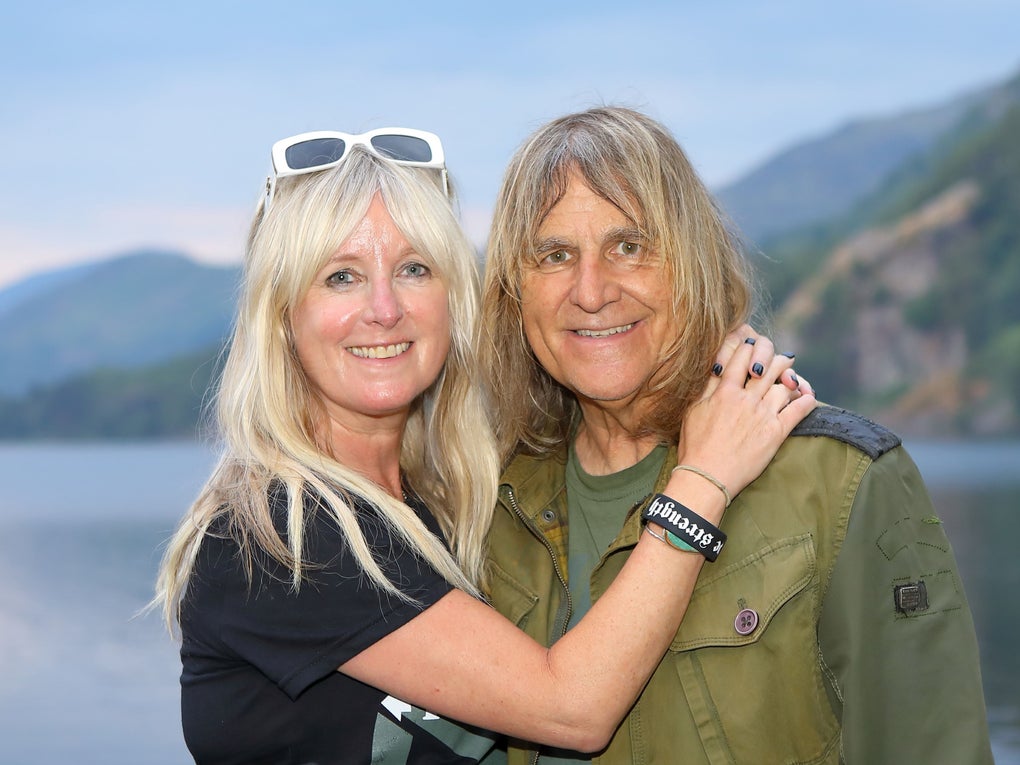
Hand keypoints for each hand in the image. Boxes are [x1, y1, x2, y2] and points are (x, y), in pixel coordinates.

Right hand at [678, 332, 816, 499]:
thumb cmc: (695, 446)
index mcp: (724, 392)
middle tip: (779, 358)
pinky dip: (806, 398)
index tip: (753, 345)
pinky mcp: (776, 433)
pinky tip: (806, 394)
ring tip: (791, 377)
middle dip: (775, 357)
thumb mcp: (694, 411)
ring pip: (785, 384)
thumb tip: (718, 367)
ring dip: (790, 377)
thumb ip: (707, 387)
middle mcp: (746, 399)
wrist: (708, 477)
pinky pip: (799, 409)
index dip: (749, 347)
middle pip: (768, 366)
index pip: (741, 357)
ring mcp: (763, 415)